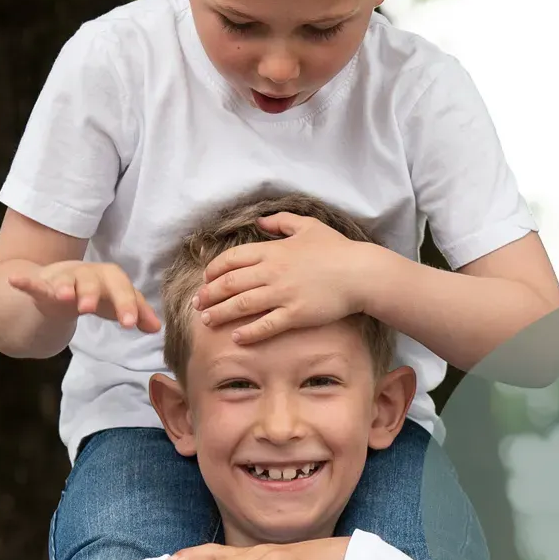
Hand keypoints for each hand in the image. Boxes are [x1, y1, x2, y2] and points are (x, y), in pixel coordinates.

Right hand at [7, 260, 159, 331]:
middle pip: (93, 281)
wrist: (62, 286)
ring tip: (64, 295)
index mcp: (110, 279)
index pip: (122, 289)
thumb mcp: (116, 304)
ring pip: (65, 281)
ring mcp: (64, 279)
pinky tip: (16, 280)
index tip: (132, 324)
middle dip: (93, 294)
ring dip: (65, 287)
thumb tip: (157, 327)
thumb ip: (137, 314)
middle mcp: (87, 275)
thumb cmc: (97, 295)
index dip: (128, 305)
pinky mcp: (42, 286)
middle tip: (91, 308)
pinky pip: (33, 283)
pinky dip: (24, 282)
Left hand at [194, 213, 375, 343]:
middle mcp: (272, 272)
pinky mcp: (295, 314)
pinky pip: (265, 326)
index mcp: (273, 250)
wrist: (361, 273)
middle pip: (229, 284)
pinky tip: (237, 338)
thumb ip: (281, 221)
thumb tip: (260, 221)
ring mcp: (283, 294)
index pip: (232, 259)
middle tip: (197, 304)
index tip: (206, 280)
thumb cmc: (337, 249)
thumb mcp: (309, 226)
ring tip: (207, 321)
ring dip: (220, 314)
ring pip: (241, 305)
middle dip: (209, 295)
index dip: (214, 270)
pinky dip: (248, 333)